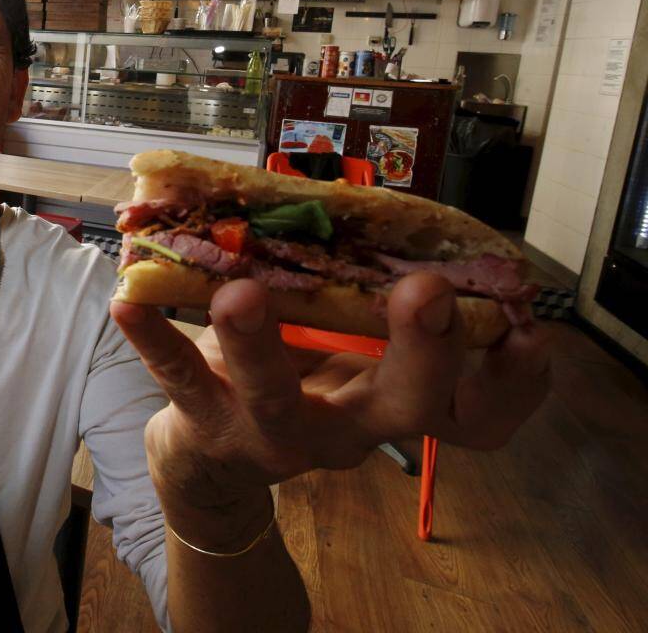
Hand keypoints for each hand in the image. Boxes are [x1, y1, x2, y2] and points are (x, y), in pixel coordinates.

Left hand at [110, 273, 549, 547]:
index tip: (528, 327)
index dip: (514, 380)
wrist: (212, 454)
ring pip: (279, 400)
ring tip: (240, 295)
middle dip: (420, 348)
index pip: (480, 411)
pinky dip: (153, 340)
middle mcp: (350, 426)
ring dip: (260, 343)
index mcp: (394, 398)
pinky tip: (128, 302)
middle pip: (407, 404)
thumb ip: (365, 280)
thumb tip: (380, 203)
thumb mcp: (341, 333)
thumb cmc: (292, 370)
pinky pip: (178, 381)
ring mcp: (277, 434)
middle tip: (421, 291)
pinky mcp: (208, 423)